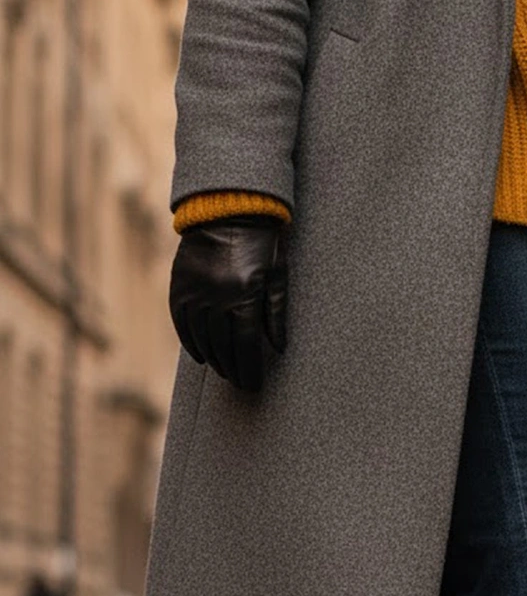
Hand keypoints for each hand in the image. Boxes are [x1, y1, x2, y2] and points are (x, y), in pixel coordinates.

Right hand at [169, 214, 287, 392]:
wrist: (229, 209)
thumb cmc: (263, 243)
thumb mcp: (278, 276)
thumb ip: (276, 314)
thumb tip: (278, 349)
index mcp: (245, 295)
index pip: (245, 346)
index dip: (249, 370)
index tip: (253, 386)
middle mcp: (217, 296)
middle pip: (223, 347)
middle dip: (234, 370)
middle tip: (241, 384)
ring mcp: (195, 290)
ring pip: (202, 338)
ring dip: (214, 360)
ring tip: (225, 371)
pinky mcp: (180, 284)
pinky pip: (182, 322)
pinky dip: (191, 342)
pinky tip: (202, 356)